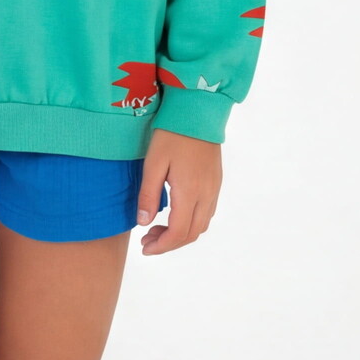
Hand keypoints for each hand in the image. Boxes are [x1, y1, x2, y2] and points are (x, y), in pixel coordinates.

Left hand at [135, 129, 220, 255]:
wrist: (198, 111)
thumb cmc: (171, 134)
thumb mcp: (153, 163)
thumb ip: (148, 195)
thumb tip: (143, 223)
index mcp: (190, 192)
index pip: (179, 232)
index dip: (162, 246)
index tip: (145, 248)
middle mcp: (206, 194)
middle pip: (192, 234)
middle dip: (169, 243)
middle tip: (147, 239)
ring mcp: (214, 188)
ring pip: (202, 225)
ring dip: (181, 234)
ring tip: (157, 228)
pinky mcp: (216, 181)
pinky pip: (207, 212)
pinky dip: (191, 222)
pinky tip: (175, 214)